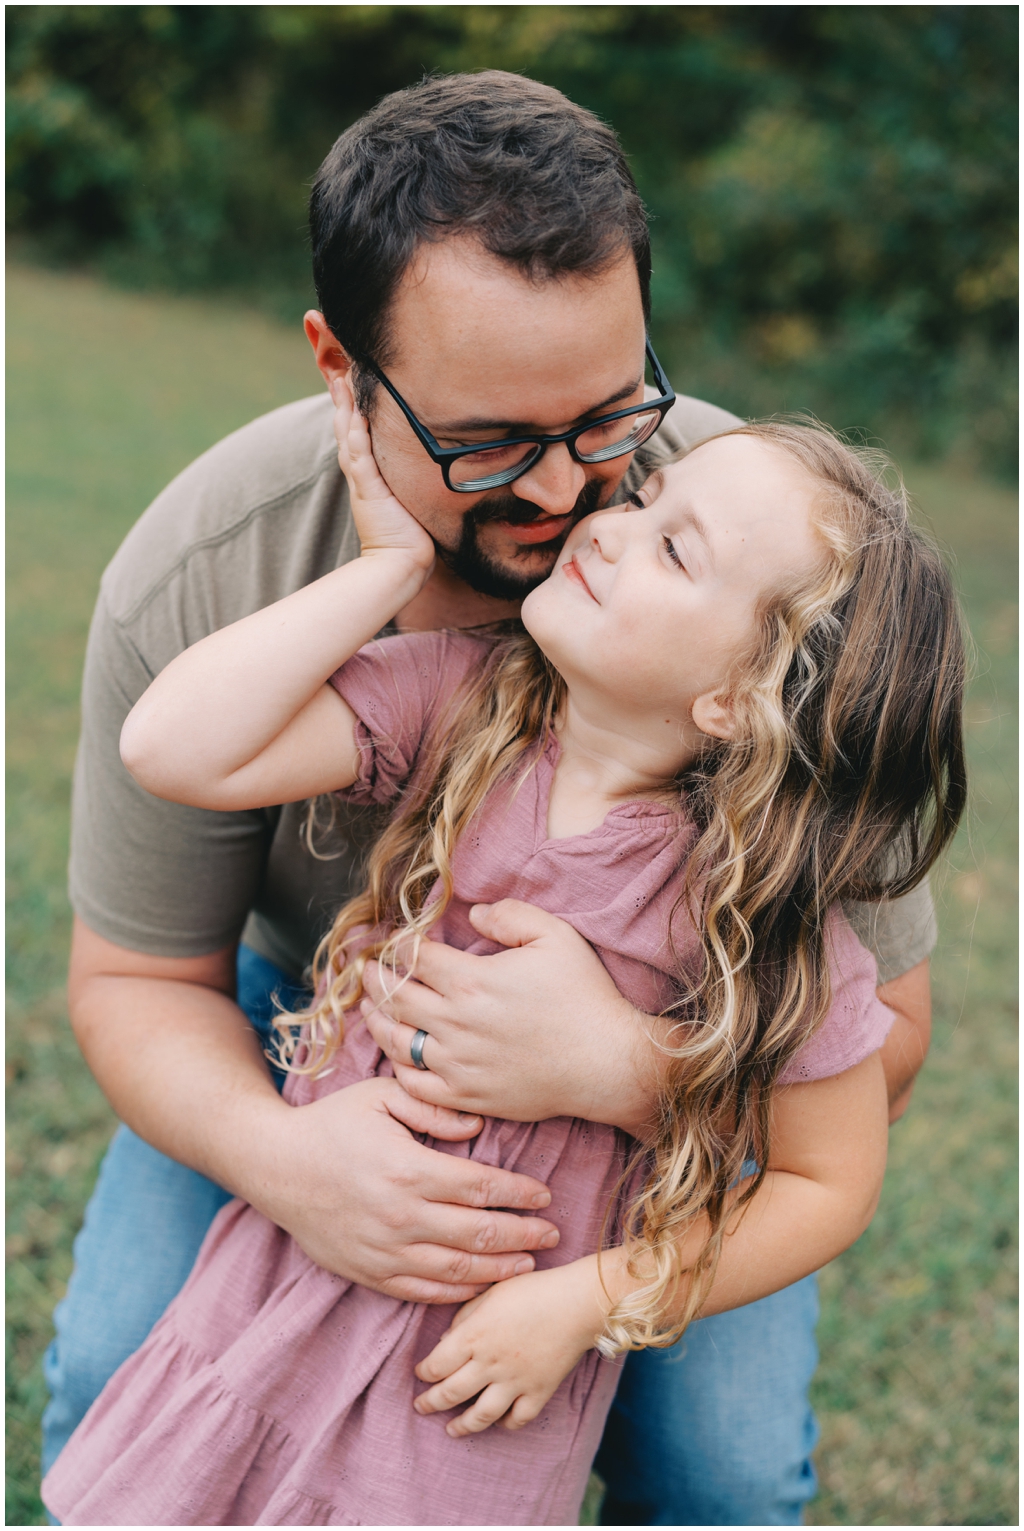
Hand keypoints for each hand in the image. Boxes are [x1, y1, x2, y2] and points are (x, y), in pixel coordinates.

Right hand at [249, 1076, 559, 1302]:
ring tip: (529, 1262)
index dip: (520, 1195)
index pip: (481, 1188)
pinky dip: (459, 1292)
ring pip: (457, 1272)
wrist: (274, 1165)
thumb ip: (433, 1105)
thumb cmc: (332, 1123)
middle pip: (478, 1235)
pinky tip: (483, 1283)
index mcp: (407, 1169)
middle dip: (523, 1235)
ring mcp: (383, 1251)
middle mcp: (400, 1216)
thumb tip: (479, 1127)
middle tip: (552, 1232)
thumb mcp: (381, 1095)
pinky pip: (423, 1292)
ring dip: (499, 1270)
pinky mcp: (368, 1273)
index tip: (545, 1195)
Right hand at [330, 375, 435, 572]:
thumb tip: (433, 469)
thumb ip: (414, 481)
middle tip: (337, 371)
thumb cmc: (411, 537)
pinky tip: (354, 414)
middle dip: (342, 400)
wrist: (401, 563)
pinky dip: (355, 434)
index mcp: (369, 476)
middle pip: (346, 429)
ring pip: (348, 436)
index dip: (353, 410)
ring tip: (340, 381)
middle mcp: (361, 475)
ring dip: (344, 408)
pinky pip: (359, 456)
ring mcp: (362, 481)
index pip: (357, 435)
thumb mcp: (410, 500)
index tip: (351, 384)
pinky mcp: (368, 490)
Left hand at [360, 900, 657, 1134]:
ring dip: (376, 1020)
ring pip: (396, 1041)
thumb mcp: (555, 936)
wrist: (608, 1063)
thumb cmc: (585, 996)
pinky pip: (415, 1084)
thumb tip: (472, 915)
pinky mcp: (467, 1096)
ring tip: (370, 1007)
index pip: (414, 957)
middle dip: (374, 978)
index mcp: (473, 981)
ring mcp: (458, 1064)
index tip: (391, 940)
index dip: (397, 945)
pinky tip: (399, 1054)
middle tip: (365, 967)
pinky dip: (399, 1067)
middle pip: (395, 997)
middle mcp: (456, 1023)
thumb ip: (509, 914)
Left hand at [413, 1256, 607, 1434]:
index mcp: (474, 1335)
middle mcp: (489, 1363)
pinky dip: (505, 1424)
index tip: (419, 1373)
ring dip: (462, 1425)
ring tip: (451, 1429)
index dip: (423, 1372)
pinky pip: (517, 1419)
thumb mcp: (491, 1292)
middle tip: (421, 1406)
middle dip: (430, 1403)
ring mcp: (514, 1381)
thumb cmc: (533, 1289)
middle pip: (450, 1393)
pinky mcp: (538, 1392)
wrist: (577, 1302)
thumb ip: (465, 1317)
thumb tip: (446, 1342)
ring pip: (480, 1415)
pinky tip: (498, 1421)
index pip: (436, 1365)